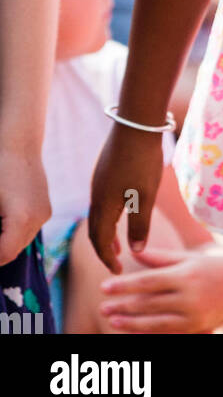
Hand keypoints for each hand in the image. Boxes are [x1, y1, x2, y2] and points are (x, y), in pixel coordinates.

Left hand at [0, 149, 51, 265]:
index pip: (4, 254)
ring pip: (22, 242)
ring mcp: (44, 213)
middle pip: (14, 251)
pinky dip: (14, 233)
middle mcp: (38, 218)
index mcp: (22, 218)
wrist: (19, 141)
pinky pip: (28, 230)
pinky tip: (2, 222)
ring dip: (5, 243)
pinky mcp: (45, 207)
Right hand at [88, 123, 163, 273]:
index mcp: (103, 205)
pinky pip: (100, 201)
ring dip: (106, 231)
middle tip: (116, 261)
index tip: (119, 270)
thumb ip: (139, 224)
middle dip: (104, 248)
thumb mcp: (146, 196)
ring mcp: (98, 181)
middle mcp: (96, 195)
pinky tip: (121, 211)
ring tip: (118, 242)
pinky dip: (108, 215)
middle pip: (95, 229)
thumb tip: (135, 250)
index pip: (100, 240)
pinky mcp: (104, 170)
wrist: (136, 123)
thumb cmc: (143, 161)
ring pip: (98, 214)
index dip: (108, 258)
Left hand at [98, 245, 222, 333]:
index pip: (148, 281)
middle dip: (123, 305)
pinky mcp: (194, 329)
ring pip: (154, 322)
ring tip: (112, 320)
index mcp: (185, 275)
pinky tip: (132, 329)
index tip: (105, 287)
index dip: (125, 285)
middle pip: (148, 303)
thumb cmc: (209, 267)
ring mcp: (191, 315)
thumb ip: (160, 258)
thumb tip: (134, 252)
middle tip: (102, 307)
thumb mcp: (187, 258)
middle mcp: (188, 296)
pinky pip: (166, 332)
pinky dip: (147, 332)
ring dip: (130, 323)